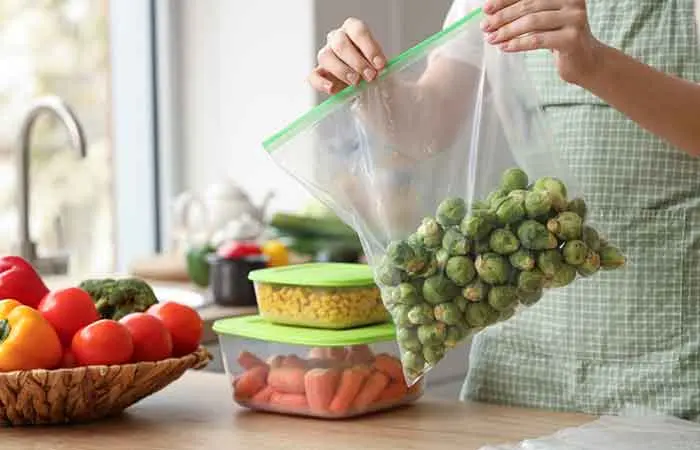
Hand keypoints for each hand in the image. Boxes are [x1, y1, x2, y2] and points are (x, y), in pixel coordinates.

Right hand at [308, 18, 386, 94]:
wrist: (365, 82)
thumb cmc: (373, 67)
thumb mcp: (380, 63)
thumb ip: (379, 64)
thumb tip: (381, 69)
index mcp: (352, 29)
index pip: (358, 31)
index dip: (370, 48)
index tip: (380, 64)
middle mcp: (337, 38)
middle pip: (340, 43)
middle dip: (357, 62)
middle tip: (370, 76)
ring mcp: (326, 55)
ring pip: (325, 57)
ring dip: (341, 70)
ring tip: (355, 82)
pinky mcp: (319, 73)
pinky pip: (313, 76)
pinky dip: (321, 83)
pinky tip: (332, 89)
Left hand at [481, 0, 603, 84]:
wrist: (586, 61)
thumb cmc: (559, 38)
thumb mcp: (543, 20)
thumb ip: (526, 12)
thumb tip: (491, 13)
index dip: (505, 0)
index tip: (486, 9)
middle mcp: (571, 1)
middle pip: (528, 6)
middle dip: (503, 17)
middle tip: (485, 26)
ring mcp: (574, 19)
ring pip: (531, 22)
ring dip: (507, 31)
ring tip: (492, 39)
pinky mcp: (571, 39)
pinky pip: (537, 40)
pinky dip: (518, 44)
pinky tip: (504, 47)